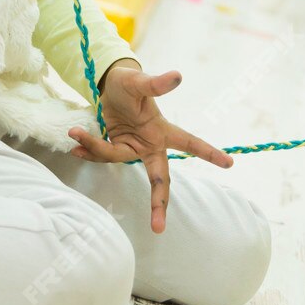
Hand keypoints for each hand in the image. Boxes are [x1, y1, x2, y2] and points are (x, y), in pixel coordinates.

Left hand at [67, 61, 232, 232]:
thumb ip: (155, 84)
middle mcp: (149, 144)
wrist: (106, 86)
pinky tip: (75, 145)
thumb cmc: (128, 83)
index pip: (189, 143)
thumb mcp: (138, 82)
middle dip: (159, 202)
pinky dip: (88, 150)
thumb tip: (177, 76)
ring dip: (96, 149)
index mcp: (162, 131)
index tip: (229, 163)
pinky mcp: (114, 148)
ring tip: (76, 135)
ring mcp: (131, 148)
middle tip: (159, 228)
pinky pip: (102, 156)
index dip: (208, 153)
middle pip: (159, 178)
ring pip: (116, 159)